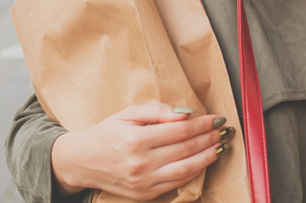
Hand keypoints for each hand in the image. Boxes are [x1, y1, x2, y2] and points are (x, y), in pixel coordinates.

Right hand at [51, 103, 231, 200]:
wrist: (82, 161)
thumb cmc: (106, 133)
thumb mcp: (127, 113)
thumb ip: (157, 112)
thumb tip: (186, 114)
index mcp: (135, 139)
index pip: (180, 131)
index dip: (202, 124)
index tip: (216, 118)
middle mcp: (140, 163)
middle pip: (186, 150)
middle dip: (209, 139)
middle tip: (224, 131)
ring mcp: (143, 182)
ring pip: (186, 171)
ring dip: (207, 158)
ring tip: (219, 146)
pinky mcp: (144, 195)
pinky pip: (176, 184)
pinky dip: (194, 173)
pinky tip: (203, 162)